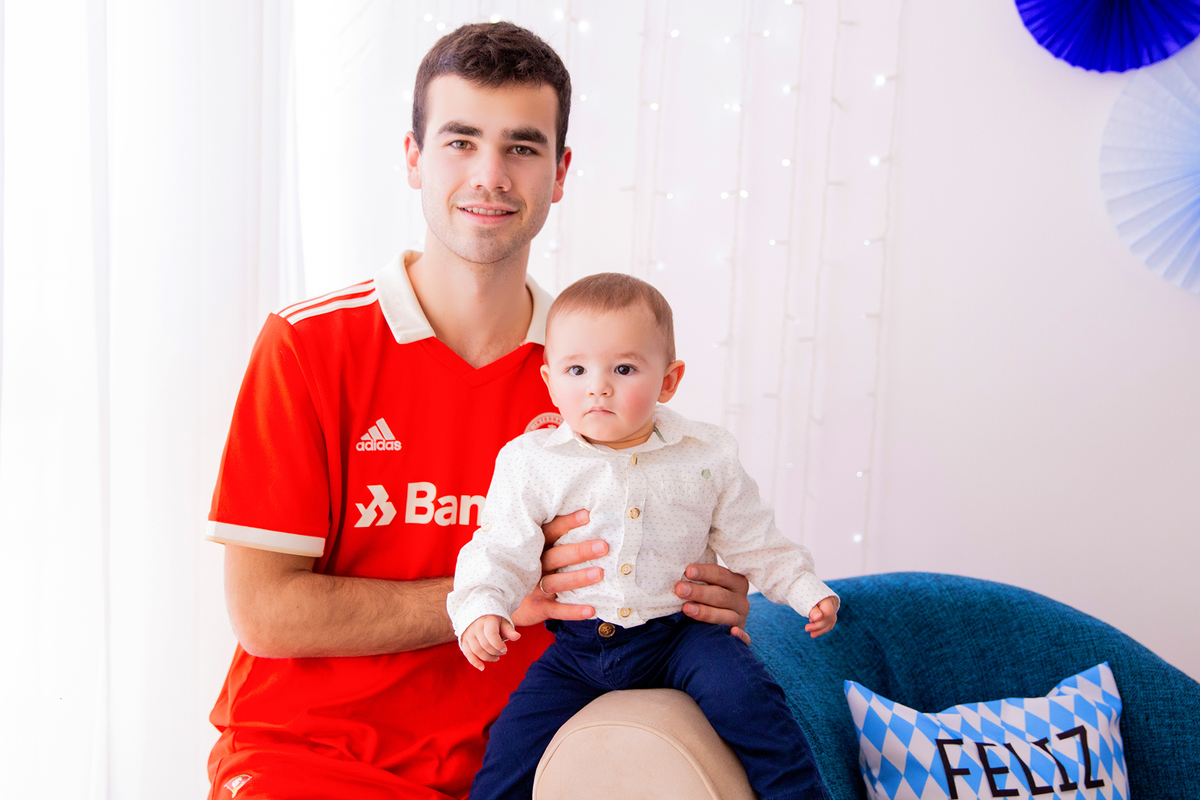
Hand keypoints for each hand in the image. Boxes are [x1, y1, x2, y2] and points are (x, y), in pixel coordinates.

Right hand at [460, 615, 520, 670]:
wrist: (478, 615)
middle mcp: (476, 627)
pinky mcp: (464, 641)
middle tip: (502, 653)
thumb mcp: (503, 622)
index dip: (499, 645)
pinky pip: (467, 654)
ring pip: (477, 651)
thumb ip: (509, 631)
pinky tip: (482, 668)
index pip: (491, 636)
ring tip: (496, 657)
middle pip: (485, 645)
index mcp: (487, 621)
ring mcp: (468, 634)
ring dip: (488, 658)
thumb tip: (517, 637)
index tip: (505, 649)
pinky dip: (475, 662)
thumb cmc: (494, 621)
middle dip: (495, 652)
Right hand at [510, 510, 606, 627]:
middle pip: (556, 556)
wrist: (502, 599)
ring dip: (577, 578)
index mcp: (535, 548)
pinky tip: (591, 609)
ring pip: (556, 582)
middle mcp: (534, 566)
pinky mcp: (538, 607)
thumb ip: (554, 538)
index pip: (550, 532)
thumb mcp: (534, 551)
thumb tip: (588, 516)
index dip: (567, 523)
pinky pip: (556, 610)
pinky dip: (573, 611)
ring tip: (599, 574)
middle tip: (603, 546)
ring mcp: (534, 587)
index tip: (587, 515)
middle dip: (580, 551)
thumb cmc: (528, 568)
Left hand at [675, 564, 751, 644]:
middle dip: (699, 592)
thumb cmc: (706, 599)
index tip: (687, 571)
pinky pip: (744, 638)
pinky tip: (732, 632)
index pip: (720, 575)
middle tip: (679, 589)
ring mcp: (741, 619)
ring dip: (706, 612)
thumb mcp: (708, 586)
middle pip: (721, 595)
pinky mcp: (741, 637)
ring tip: (686, 608)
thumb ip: (697, 580)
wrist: (718, 623)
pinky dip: (740, 636)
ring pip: (727, 616)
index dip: (704, 572)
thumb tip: (674, 568)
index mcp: (735, 583)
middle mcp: (740, 601)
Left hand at [805, 596, 837, 637]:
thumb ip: (813, 610)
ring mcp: (832, 606)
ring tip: (812, 635)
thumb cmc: (803, 593)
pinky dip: (823, 628)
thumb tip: (818, 617)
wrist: (803, 585)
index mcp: (827, 597)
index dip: (820, 620)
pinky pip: (829, 622)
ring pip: (831, 621)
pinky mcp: (830, 611)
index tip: (809, 621)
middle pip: (829, 618)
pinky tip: (815, 632)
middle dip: (818, 626)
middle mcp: (832, 602)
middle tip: (806, 628)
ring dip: (821, 630)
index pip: (828, 612)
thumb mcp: (805, 601)